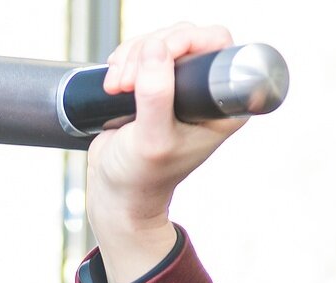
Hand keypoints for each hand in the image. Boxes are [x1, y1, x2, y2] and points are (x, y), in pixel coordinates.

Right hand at [85, 22, 250, 282]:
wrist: (119, 192)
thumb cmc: (142, 177)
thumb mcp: (152, 141)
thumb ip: (157, 96)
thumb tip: (156, 50)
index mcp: (222, 107)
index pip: (216, 46)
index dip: (184, 43)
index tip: (155, 61)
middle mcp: (206, 93)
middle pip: (184, 38)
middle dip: (149, 52)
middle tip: (126, 83)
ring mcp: (181, 86)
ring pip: (160, 42)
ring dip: (132, 57)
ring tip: (116, 88)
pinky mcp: (158, 84)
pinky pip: (143, 52)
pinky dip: (124, 60)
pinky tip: (114, 83)